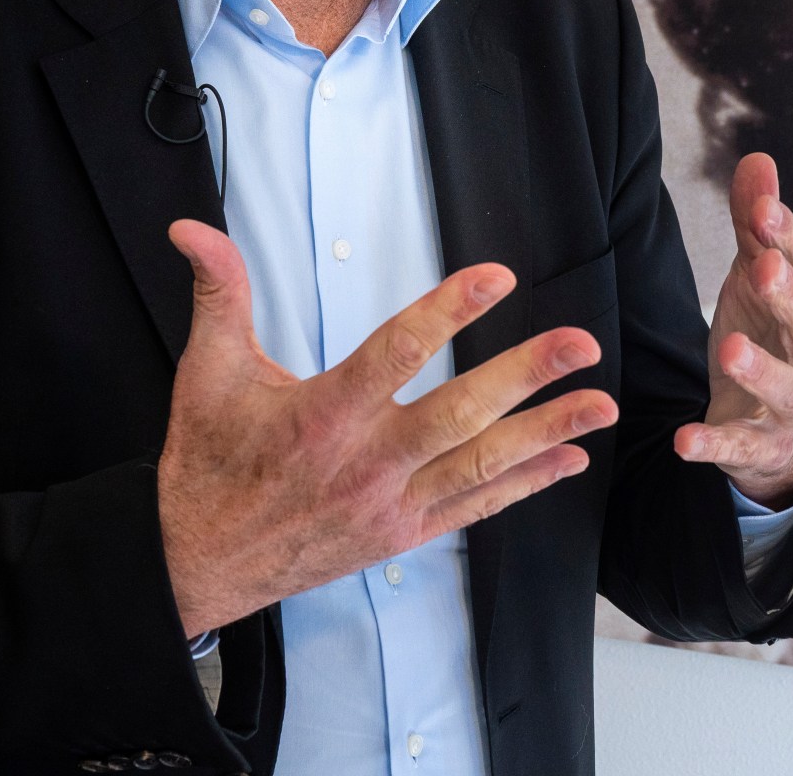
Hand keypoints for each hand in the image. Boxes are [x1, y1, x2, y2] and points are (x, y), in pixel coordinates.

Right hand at [156, 220, 618, 636]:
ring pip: (480, 465)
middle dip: (525, 376)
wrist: (201, 563)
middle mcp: (365, 464)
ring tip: (600, 405)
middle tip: (580, 343)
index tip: (497, 277)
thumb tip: (191, 228)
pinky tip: (568, 460)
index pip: (396, 353)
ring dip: (547, 433)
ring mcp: (390, 506)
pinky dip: (526, 485)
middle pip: (459, 415)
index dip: (449, 311)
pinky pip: (475, 508)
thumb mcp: (206, 372)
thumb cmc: (208, 463)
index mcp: (321, 416)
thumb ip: (217, 293)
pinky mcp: (403, 536)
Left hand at [677, 153, 792, 506]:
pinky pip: (741, 446)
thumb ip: (756, 225)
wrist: (775, 425)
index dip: (789, 237)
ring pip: (787, 388)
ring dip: (761, 369)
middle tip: (761, 268)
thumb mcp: (757, 277)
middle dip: (790, 296)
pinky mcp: (762, 445)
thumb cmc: (770, 333)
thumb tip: (758, 159)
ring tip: (730, 348)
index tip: (762, 210)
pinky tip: (683, 441)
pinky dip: (715, 445)